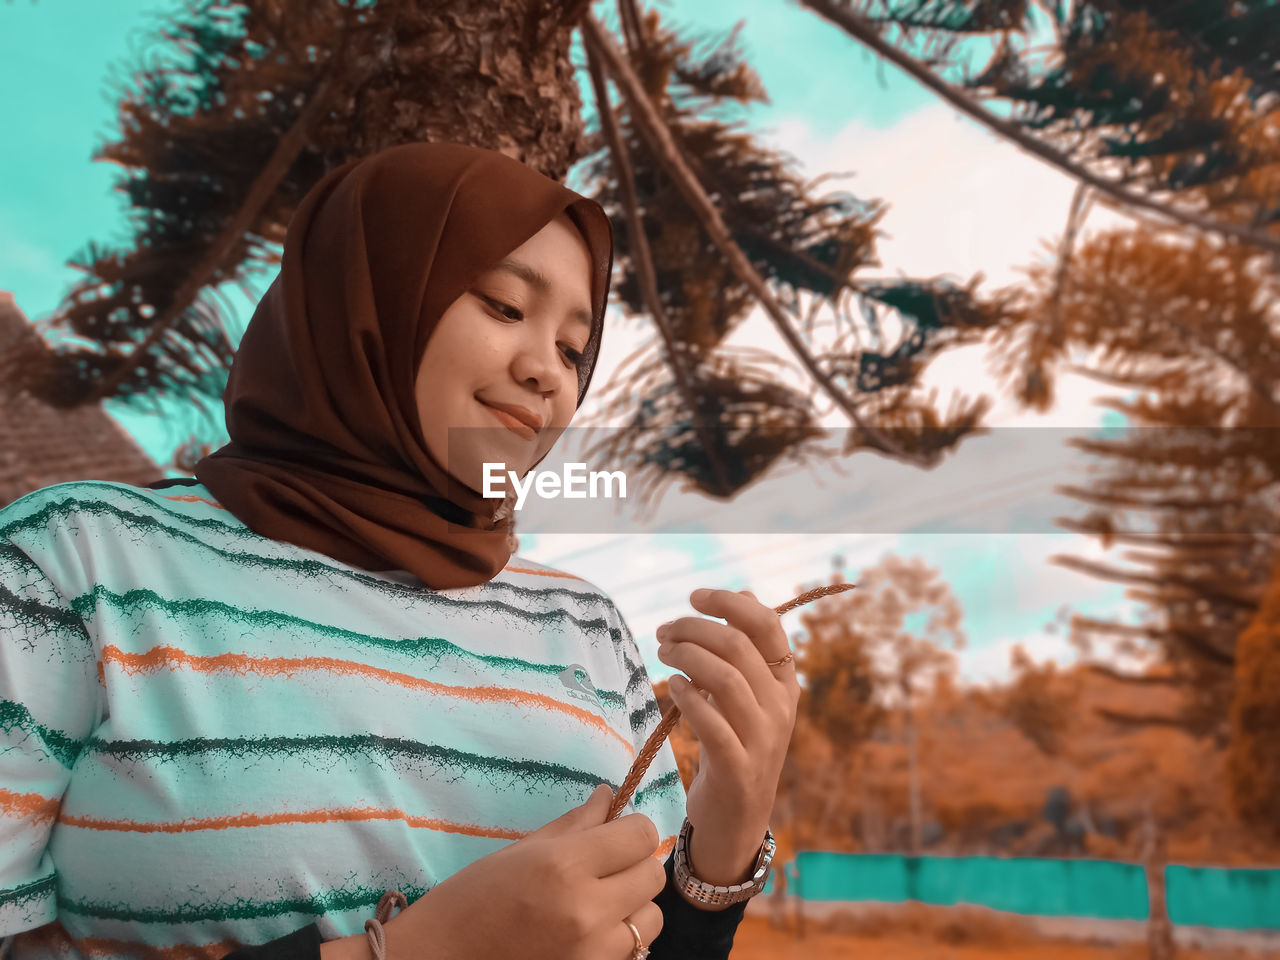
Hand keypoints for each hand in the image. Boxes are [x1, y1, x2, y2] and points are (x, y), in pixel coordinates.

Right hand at [367, 785, 664, 959]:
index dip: (632, 829)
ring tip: (598, 903)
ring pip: (651, 918)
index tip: (615, 833)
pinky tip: (586, 932)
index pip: (641, 836)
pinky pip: (631, 950)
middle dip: (634, 864)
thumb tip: (609, 796)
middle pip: (653, 875)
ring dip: (633, 906)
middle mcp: (587, 909)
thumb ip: (574, 824)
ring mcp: (594, 952)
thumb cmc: (470, 900)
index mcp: (564, 866)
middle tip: (605, 866)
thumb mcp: (520, 850)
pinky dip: (618, 938)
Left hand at [656, 588, 799, 884]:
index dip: (729, 602)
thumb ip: (748, 651)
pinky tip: (672, 686)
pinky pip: (713, 724)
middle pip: (739, 645)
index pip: (767, 624)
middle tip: (664, 631)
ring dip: (687, 656)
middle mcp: (781, 707)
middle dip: (695, 628)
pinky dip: (689, 698)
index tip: (694, 596)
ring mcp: (763, 740)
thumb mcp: (748, 697)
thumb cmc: (734, 747)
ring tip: (663, 652)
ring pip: (726, 678)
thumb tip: (745, 594)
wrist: (736, 820)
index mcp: (785, 683)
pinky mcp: (739, 769)